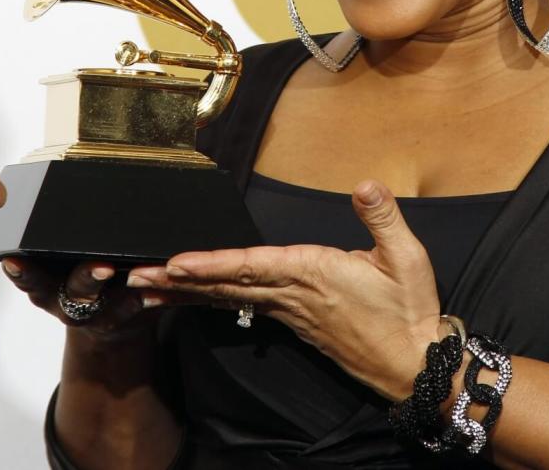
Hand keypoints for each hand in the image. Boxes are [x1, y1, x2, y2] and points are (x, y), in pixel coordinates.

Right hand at [0, 166, 209, 340]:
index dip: (22, 271)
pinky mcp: (135, 309)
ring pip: (111, 300)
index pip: (28, 274)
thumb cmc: (69, 257)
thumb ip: (0, 201)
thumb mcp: (36, 232)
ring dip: (128, 287)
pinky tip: (161, 283)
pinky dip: (153, 293)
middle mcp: (70, 298)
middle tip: (100, 266)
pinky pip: (145, 303)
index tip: (16, 262)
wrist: (108, 310)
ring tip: (133, 270)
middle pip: (73, 291)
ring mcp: (104, 307)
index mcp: (44, 277)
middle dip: (85, 279)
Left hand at [127, 179, 441, 398]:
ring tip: (148, 290)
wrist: (413, 364)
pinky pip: (242, 308)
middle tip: (135, 277)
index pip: (252, 266)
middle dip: (179, 281)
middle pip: (225, 285)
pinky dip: (212, 301)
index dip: (212, 264)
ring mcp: (289, 311)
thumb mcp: (407, 258)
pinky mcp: (294, 320)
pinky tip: (195, 299)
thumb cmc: (408, 310)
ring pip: (228, 298)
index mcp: (312, 273)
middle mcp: (292, 294)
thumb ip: (382, 218)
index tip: (176, 263)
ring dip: (186, 292)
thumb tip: (365, 184)